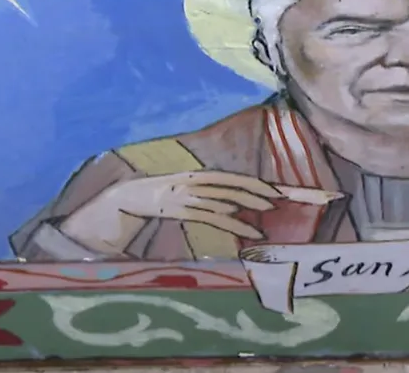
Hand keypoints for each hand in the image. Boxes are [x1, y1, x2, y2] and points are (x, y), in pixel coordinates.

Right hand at [61, 171, 282, 252]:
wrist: (122, 199)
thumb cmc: (155, 196)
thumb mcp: (181, 191)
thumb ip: (203, 196)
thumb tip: (228, 206)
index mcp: (198, 176)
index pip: (234, 179)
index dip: (258, 184)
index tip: (280, 190)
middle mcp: (196, 182)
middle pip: (235, 184)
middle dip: (261, 190)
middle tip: (286, 197)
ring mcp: (189, 195)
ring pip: (226, 199)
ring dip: (251, 203)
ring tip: (273, 208)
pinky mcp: (181, 210)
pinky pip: (213, 217)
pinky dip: (234, 224)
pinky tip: (252, 232)